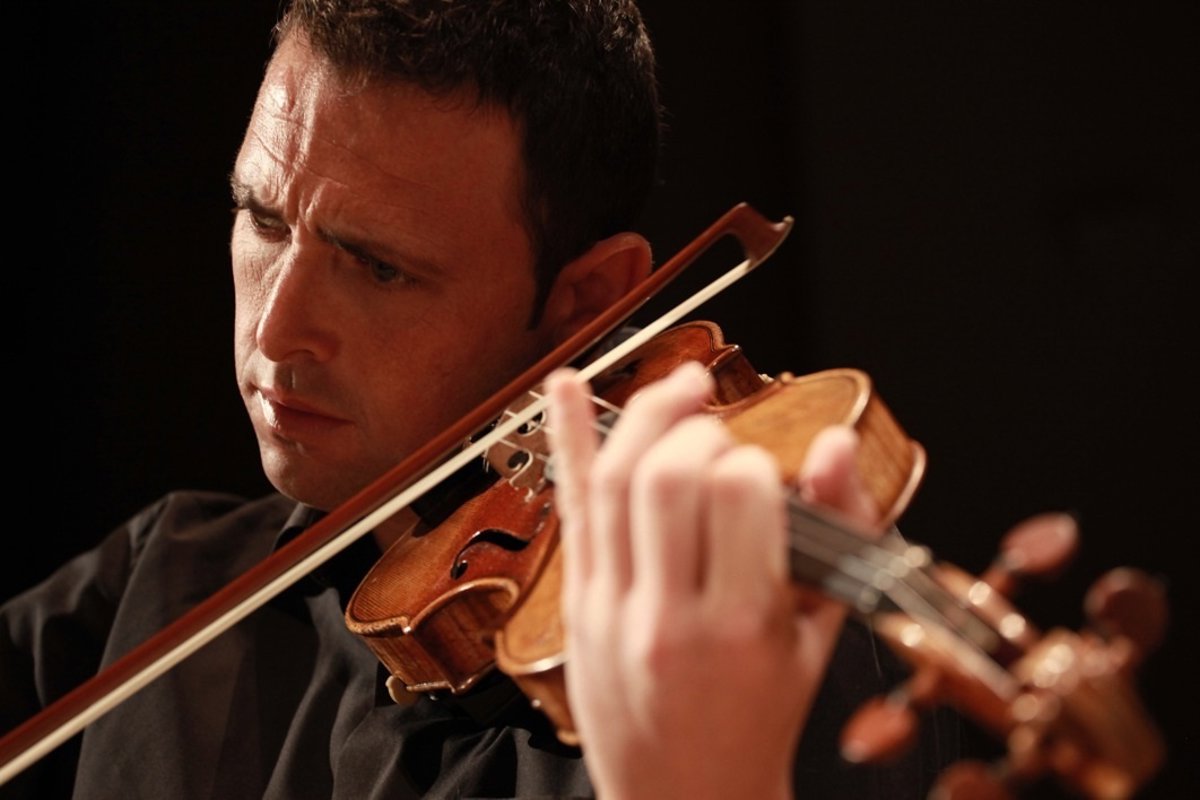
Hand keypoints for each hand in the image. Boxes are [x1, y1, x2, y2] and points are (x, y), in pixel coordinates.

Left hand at [545, 361, 881, 799]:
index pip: (737, 493)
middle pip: (669, 477)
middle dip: (700, 433)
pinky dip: (566, 439)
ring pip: (613, 481)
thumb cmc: (758, 721)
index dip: (754, 462)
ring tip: (682, 392)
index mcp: (741, 628)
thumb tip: (832, 445)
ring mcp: (611, 609)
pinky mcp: (577, 604)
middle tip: (721, 440)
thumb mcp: (818, 641)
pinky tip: (568, 387)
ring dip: (647, 417)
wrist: (683, 799)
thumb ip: (838, 537)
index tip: (762, 474)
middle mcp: (667, 616)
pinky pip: (570, 508)